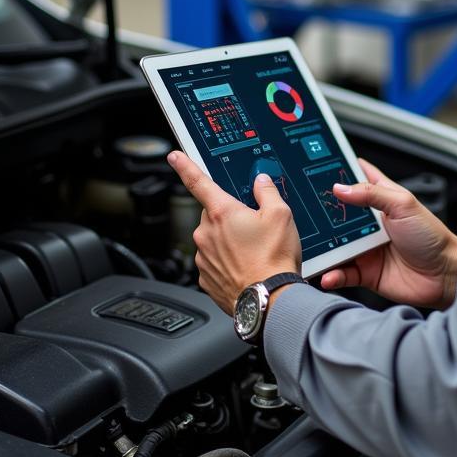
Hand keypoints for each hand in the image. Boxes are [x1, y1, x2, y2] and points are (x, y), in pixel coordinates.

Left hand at [168, 152, 301, 315]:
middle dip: (229, 216)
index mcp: (222, 212)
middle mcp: (206, 233)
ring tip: (253, 252)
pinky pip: (214, 262)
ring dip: (228, 241)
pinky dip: (227, 262)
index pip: (197, 181)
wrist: (269, 301)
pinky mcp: (205, 278)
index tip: (174, 156)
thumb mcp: (281, 215)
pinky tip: (246, 267)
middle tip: (253, 227)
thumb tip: (261, 182)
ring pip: (213, 239)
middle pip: (214, 214)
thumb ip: (268, 192)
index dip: (185, 165)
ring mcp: (203, 257)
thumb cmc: (274, 259)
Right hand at [321, 158, 456, 308]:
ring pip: (334, 245)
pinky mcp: (365, 272)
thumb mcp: (403, 205)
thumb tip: (340, 187)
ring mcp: (366, 247)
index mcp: (381, 199)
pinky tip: (329, 274)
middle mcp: (370, 223)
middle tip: (301, 212)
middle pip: (337, 213)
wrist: (444, 275)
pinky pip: (342, 273)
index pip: (357, 177)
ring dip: (322, 248)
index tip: (314, 166)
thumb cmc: (431, 236)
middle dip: (320, 213)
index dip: (338, 171)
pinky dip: (332, 274)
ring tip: (310, 248)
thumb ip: (371, 194)